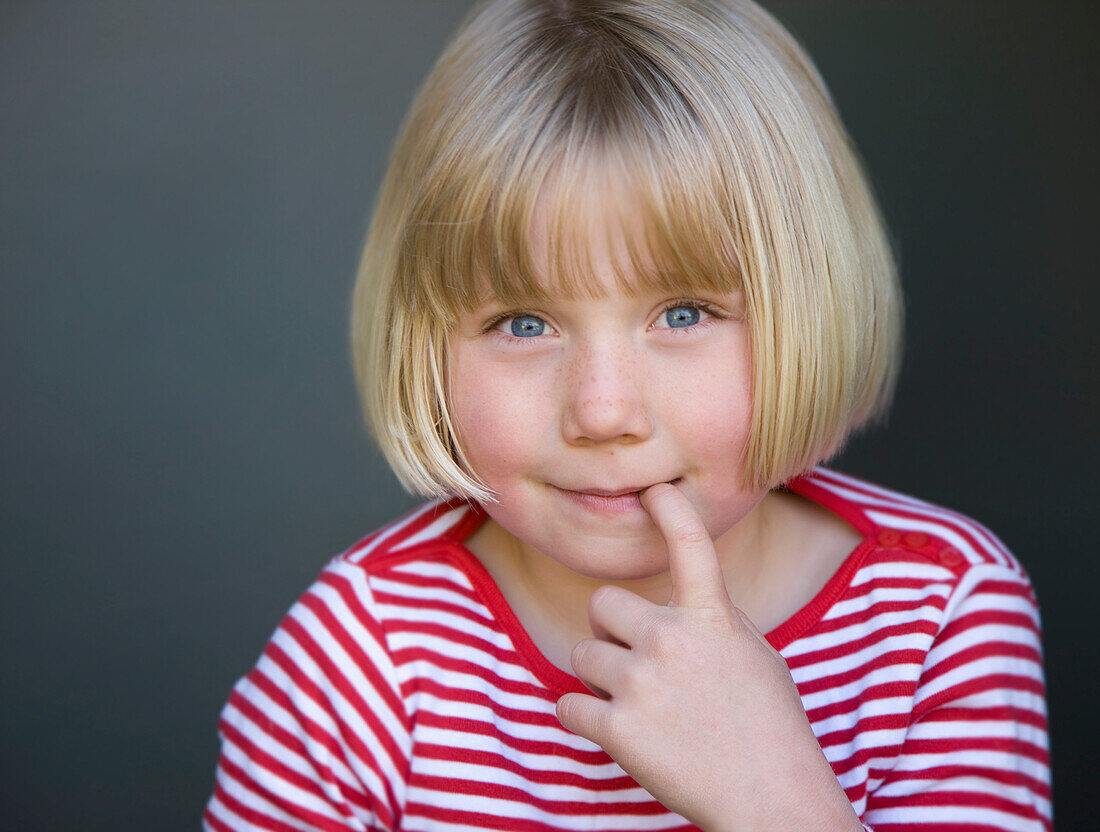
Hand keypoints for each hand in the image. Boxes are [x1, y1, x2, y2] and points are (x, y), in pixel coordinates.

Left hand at [555, 483, 861, 831]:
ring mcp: (640, 682)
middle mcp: (671, 639)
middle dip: (610, 630)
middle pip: (601, 606)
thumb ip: (712, 620)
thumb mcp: (754, 656)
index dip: (669, 511)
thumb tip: (677, 603)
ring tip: (637, 705)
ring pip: (581, 655)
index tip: (652, 492)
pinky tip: (612, 730)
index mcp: (711, 618)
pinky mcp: (617, 728)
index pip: (689, 545)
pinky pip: (567, 706)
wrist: (772, 800)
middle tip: (635, 662)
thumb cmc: (770, 728)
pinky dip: (581, 718)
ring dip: (600, 677)